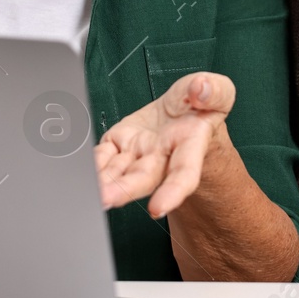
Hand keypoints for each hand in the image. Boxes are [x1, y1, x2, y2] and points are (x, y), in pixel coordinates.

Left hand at [94, 72, 234, 218]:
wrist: (186, 111)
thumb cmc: (202, 106)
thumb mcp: (219, 92)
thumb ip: (213, 91)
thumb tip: (199, 89)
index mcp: (190, 145)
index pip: (184, 173)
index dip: (172, 191)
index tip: (158, 208)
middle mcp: (162, 156)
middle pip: (143, 178)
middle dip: (124, 190)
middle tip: (105, 199)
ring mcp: (139, 153)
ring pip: (118, 172)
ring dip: (101, 182)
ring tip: (85, 190)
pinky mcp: (119, 143)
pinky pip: (102, 156)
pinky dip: (90, 163)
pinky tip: (79, 169)